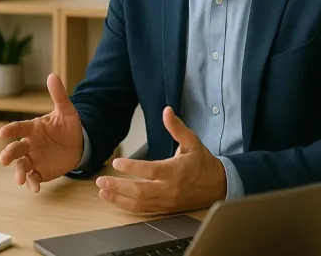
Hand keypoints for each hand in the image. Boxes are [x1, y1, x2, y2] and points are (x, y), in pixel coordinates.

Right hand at [0, 74, 83, 191]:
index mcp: (32, 128)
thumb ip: (59, 96)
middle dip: (8, 154)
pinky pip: (33, 177)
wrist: (79, 145)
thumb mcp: (66, 111)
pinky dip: (32, 183)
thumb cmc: (68, 125)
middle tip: (4, 160)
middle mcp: (29, 144)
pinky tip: (35, 188)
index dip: (10, 130)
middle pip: (15, 149)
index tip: (2, 133)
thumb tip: (53, 75)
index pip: (19, 128)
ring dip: (18, 172)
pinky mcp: (40, 171)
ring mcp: (33, 158)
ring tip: (19, 180)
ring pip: (21, 166)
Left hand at [95, 106, 226, 213]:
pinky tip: (114, 200)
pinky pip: (144, 210)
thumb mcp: (192, 142)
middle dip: (118, 187)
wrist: (219, 186)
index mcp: (176, 171)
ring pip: (140, 203)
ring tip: (102, 192)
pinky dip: (127, 206)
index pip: (151, 171)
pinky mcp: (165, 209)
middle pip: (141, 191)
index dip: (133, 168)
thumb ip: (177, 128)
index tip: (116, 164)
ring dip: (119, 198)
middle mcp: (170, 189)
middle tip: (100, 181)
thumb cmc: (203, 162)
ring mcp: (167, 201)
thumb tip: (167, 110)